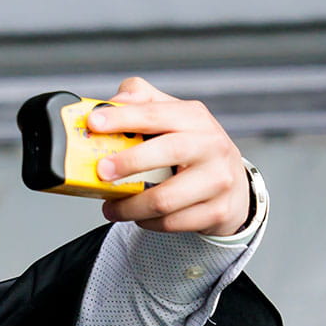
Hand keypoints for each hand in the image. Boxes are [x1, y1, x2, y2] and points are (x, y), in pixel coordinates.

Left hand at [88, 77, 251, 235]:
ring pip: (164, 199)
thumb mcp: (171, 119)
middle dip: (129, 162)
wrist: (232, 185)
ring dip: (128, 207)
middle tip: (101, 172)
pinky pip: (170, 223)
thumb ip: (141, 102)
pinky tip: (139, 216)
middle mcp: (211, 146)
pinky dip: (146, 222)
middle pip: (168, 151)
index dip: (123, 117)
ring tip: (111, 207)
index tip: (94, 123)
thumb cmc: (191, 149)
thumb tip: (112, 103)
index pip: (156, 114)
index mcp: (194, 118)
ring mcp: (217, 180)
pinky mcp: (216, 211)